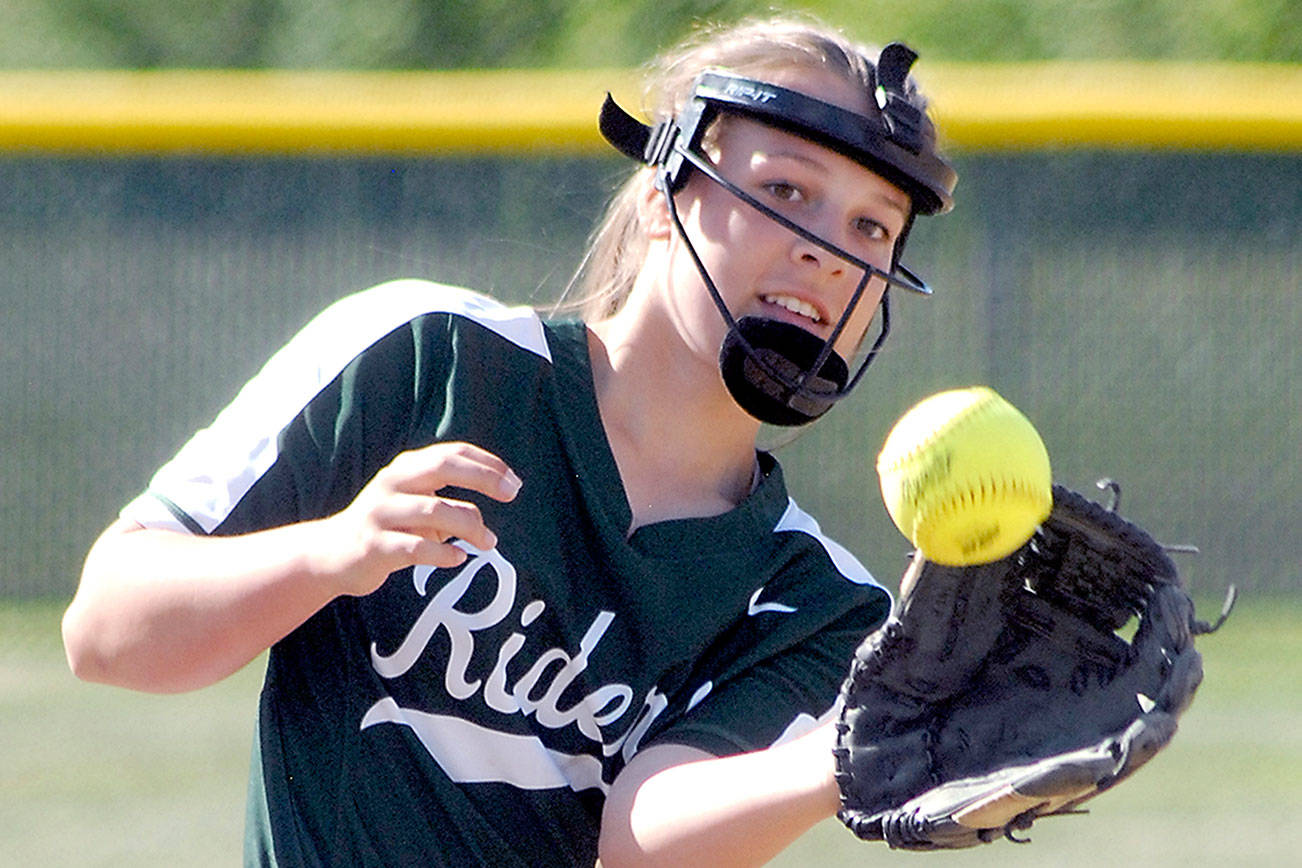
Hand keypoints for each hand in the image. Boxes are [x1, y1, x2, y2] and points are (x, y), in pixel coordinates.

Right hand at [314, 441, 521, 596]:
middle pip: (442, 468)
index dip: (486, 462)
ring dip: (471, 527)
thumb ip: (448, 495)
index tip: (513, 479)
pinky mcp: (374, 546)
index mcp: (405, 469)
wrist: (331, 554)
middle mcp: (392, 484)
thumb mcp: (415, 502)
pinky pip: (417, 548)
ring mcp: (380, 514)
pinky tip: (458, 558)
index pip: (451, 453)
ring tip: (489, 543)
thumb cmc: (388, 526)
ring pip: (434, 511)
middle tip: (513, 493)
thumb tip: (500, 491)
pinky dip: (444, 552)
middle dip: (483, 478)